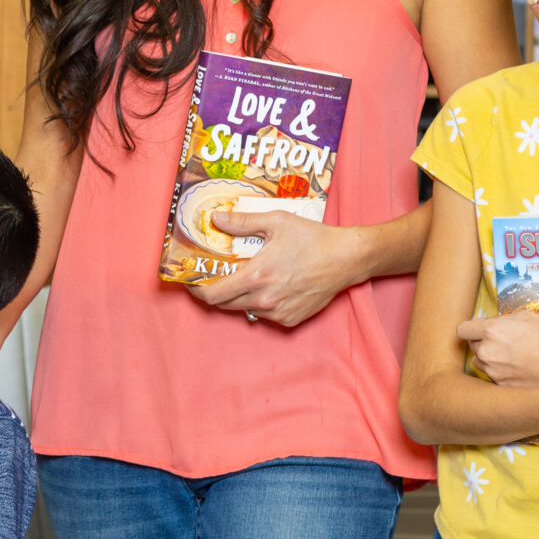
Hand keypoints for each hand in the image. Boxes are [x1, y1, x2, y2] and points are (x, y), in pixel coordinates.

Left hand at [189, 210, 371, 327]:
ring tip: (247, 278)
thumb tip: (216, 219)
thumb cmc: (313, 238)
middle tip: (216, 277)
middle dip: (216, 292)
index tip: (192, 282)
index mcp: (256, 276)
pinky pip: (266, 315)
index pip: (213, 295)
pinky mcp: (291, 320)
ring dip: (239, 297)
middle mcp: (264, 300)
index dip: (197, 290)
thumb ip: (242, 222)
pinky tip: (271, 286)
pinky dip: (261, 303)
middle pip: (225, 305)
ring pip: (245, 310)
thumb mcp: (275, 222)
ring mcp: (278, 313)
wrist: (346, 258)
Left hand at [458, 311, 538, 388]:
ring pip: (481, 364)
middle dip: (484, 343)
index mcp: (492, 331)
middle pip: (473, 347)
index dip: (471, 329)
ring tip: (513, 359)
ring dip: (491, 360)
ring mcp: (493, 373)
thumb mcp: (532, 318)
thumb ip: (508, 320)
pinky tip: (520, 371)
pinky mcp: (502, 388)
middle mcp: (488, 352)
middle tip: (505, 344)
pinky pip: (494, 379)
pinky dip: (503, 375)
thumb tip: (498, 323)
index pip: (463, 329)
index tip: (478, 331)